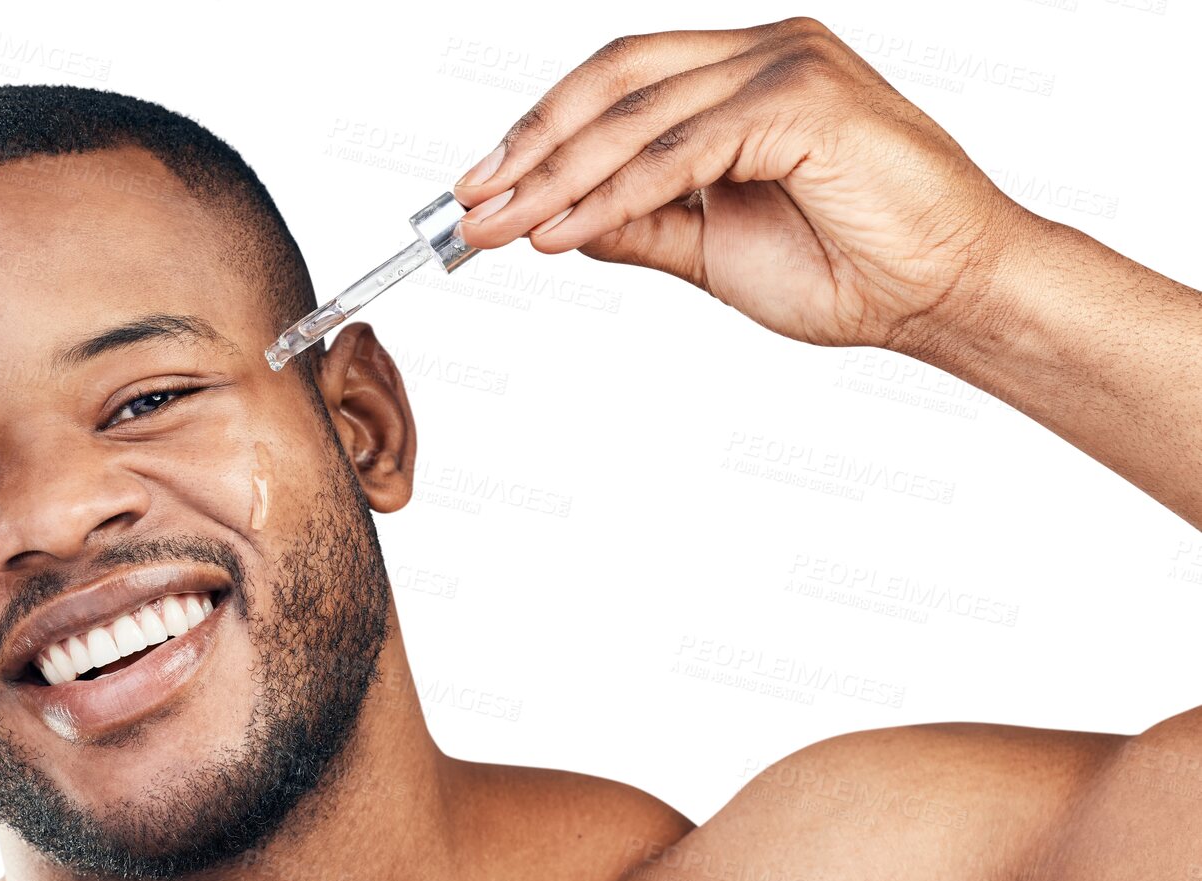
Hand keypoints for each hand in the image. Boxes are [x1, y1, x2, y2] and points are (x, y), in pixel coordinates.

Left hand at [450, 17, 1039, 357]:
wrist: (943, 296)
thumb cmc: (851, 269)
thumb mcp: (710, 248)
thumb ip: (638, 223)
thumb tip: (555, 219)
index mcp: (744, 74)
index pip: (617, 82)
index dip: (541, 129)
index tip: (480, 187)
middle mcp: (764, 52)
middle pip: (613, 80)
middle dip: (531, 144)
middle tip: (469, 203)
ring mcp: (788, 65)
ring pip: (638, 115)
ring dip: (556, 177)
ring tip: (500, 227)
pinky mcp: (806, 101)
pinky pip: (682, 153)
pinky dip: (612, 195)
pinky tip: (561, 231)